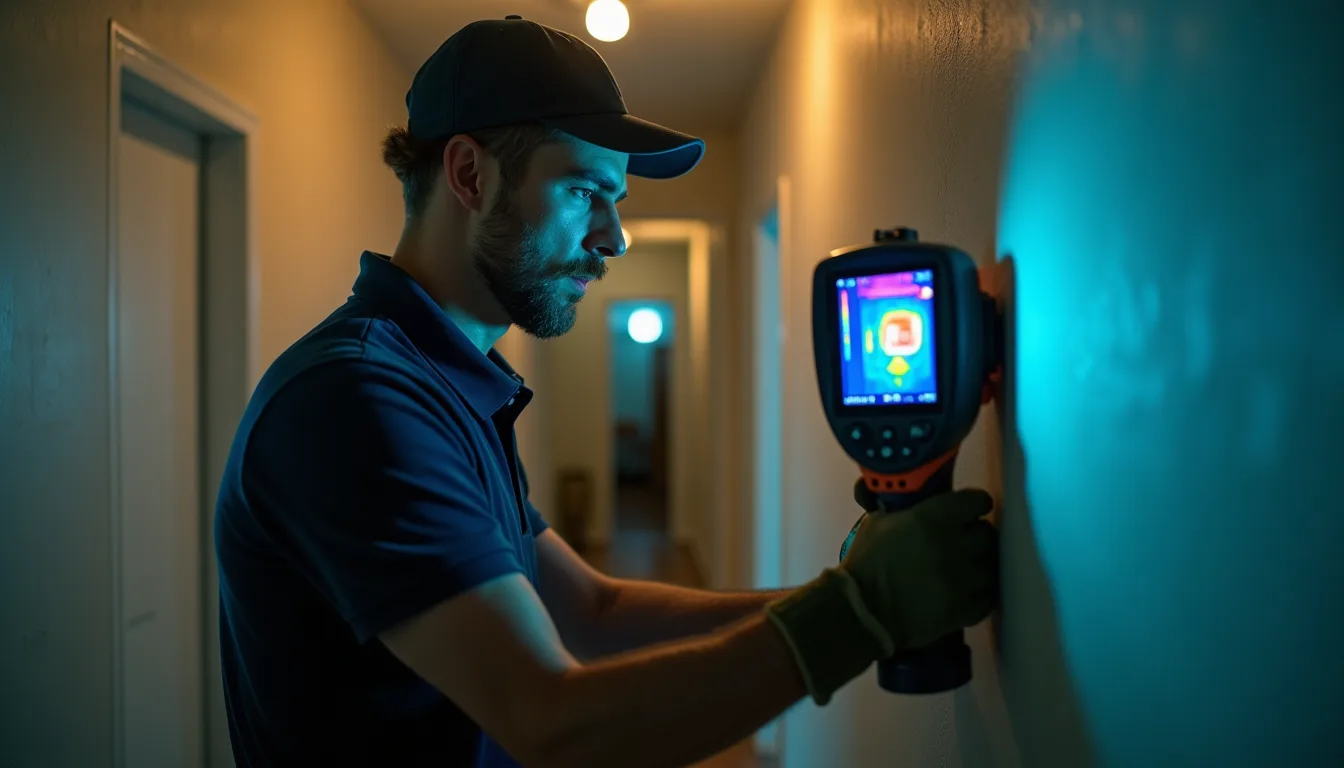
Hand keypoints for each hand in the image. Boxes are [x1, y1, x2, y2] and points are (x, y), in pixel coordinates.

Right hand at [839, 489, 999, 650]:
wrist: (862, 610)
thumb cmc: (867, 562)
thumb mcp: (878, 522)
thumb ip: (905, 507)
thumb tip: (914, 493)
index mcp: (933, 518)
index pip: (977, 501)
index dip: (974, 504)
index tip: (968, 510)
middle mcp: (955, 545)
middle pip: (988, 533)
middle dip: (978, 535)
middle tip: (966, 541)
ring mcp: (964, 580)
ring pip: (992, 565)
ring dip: (982, 564)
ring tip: (969, 568)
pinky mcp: (965, 609)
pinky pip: (990, 596)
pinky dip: (983, 591)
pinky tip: (971, 589)